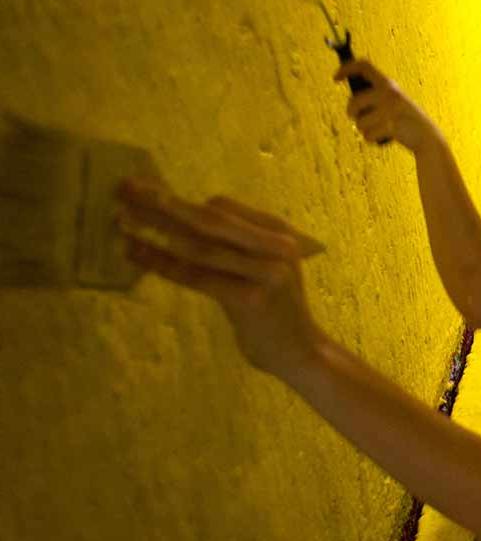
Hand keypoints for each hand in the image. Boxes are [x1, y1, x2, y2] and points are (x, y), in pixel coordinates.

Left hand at [118, 178, 324, 378]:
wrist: (300, 351)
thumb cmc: (274, 310)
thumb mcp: (262, 267)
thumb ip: (236, 245)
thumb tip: (179, 220)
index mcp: (278, 232)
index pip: (222, 207)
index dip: (180, 197)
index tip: (144, 189)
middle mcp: (276, 246)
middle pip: (210, 219)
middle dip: (164, 203)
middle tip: (124, 189)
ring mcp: (266, 272)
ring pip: (201, 246)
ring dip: (156, 231)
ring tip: (120, 220)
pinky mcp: (252, 299)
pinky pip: (198, 276)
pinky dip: (163, 263)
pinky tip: (136, 255)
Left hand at [336, 60, 429, 150]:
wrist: (427, 136)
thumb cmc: (405, 119)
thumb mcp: (394, 100)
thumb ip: (376, 96)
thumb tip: (352, 99)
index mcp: (388, 83)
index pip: (363, 66)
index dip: (346, 69)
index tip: (335, 78)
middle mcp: (388, 92)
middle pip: (354, 101)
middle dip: (351, 112)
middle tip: (355, 117)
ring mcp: (390, 108)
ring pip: (359, 121)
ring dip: (364, 129)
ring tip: (378, 129)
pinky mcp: (391, 125)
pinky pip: (368, 134)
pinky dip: (371, 139)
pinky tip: (383, 137)